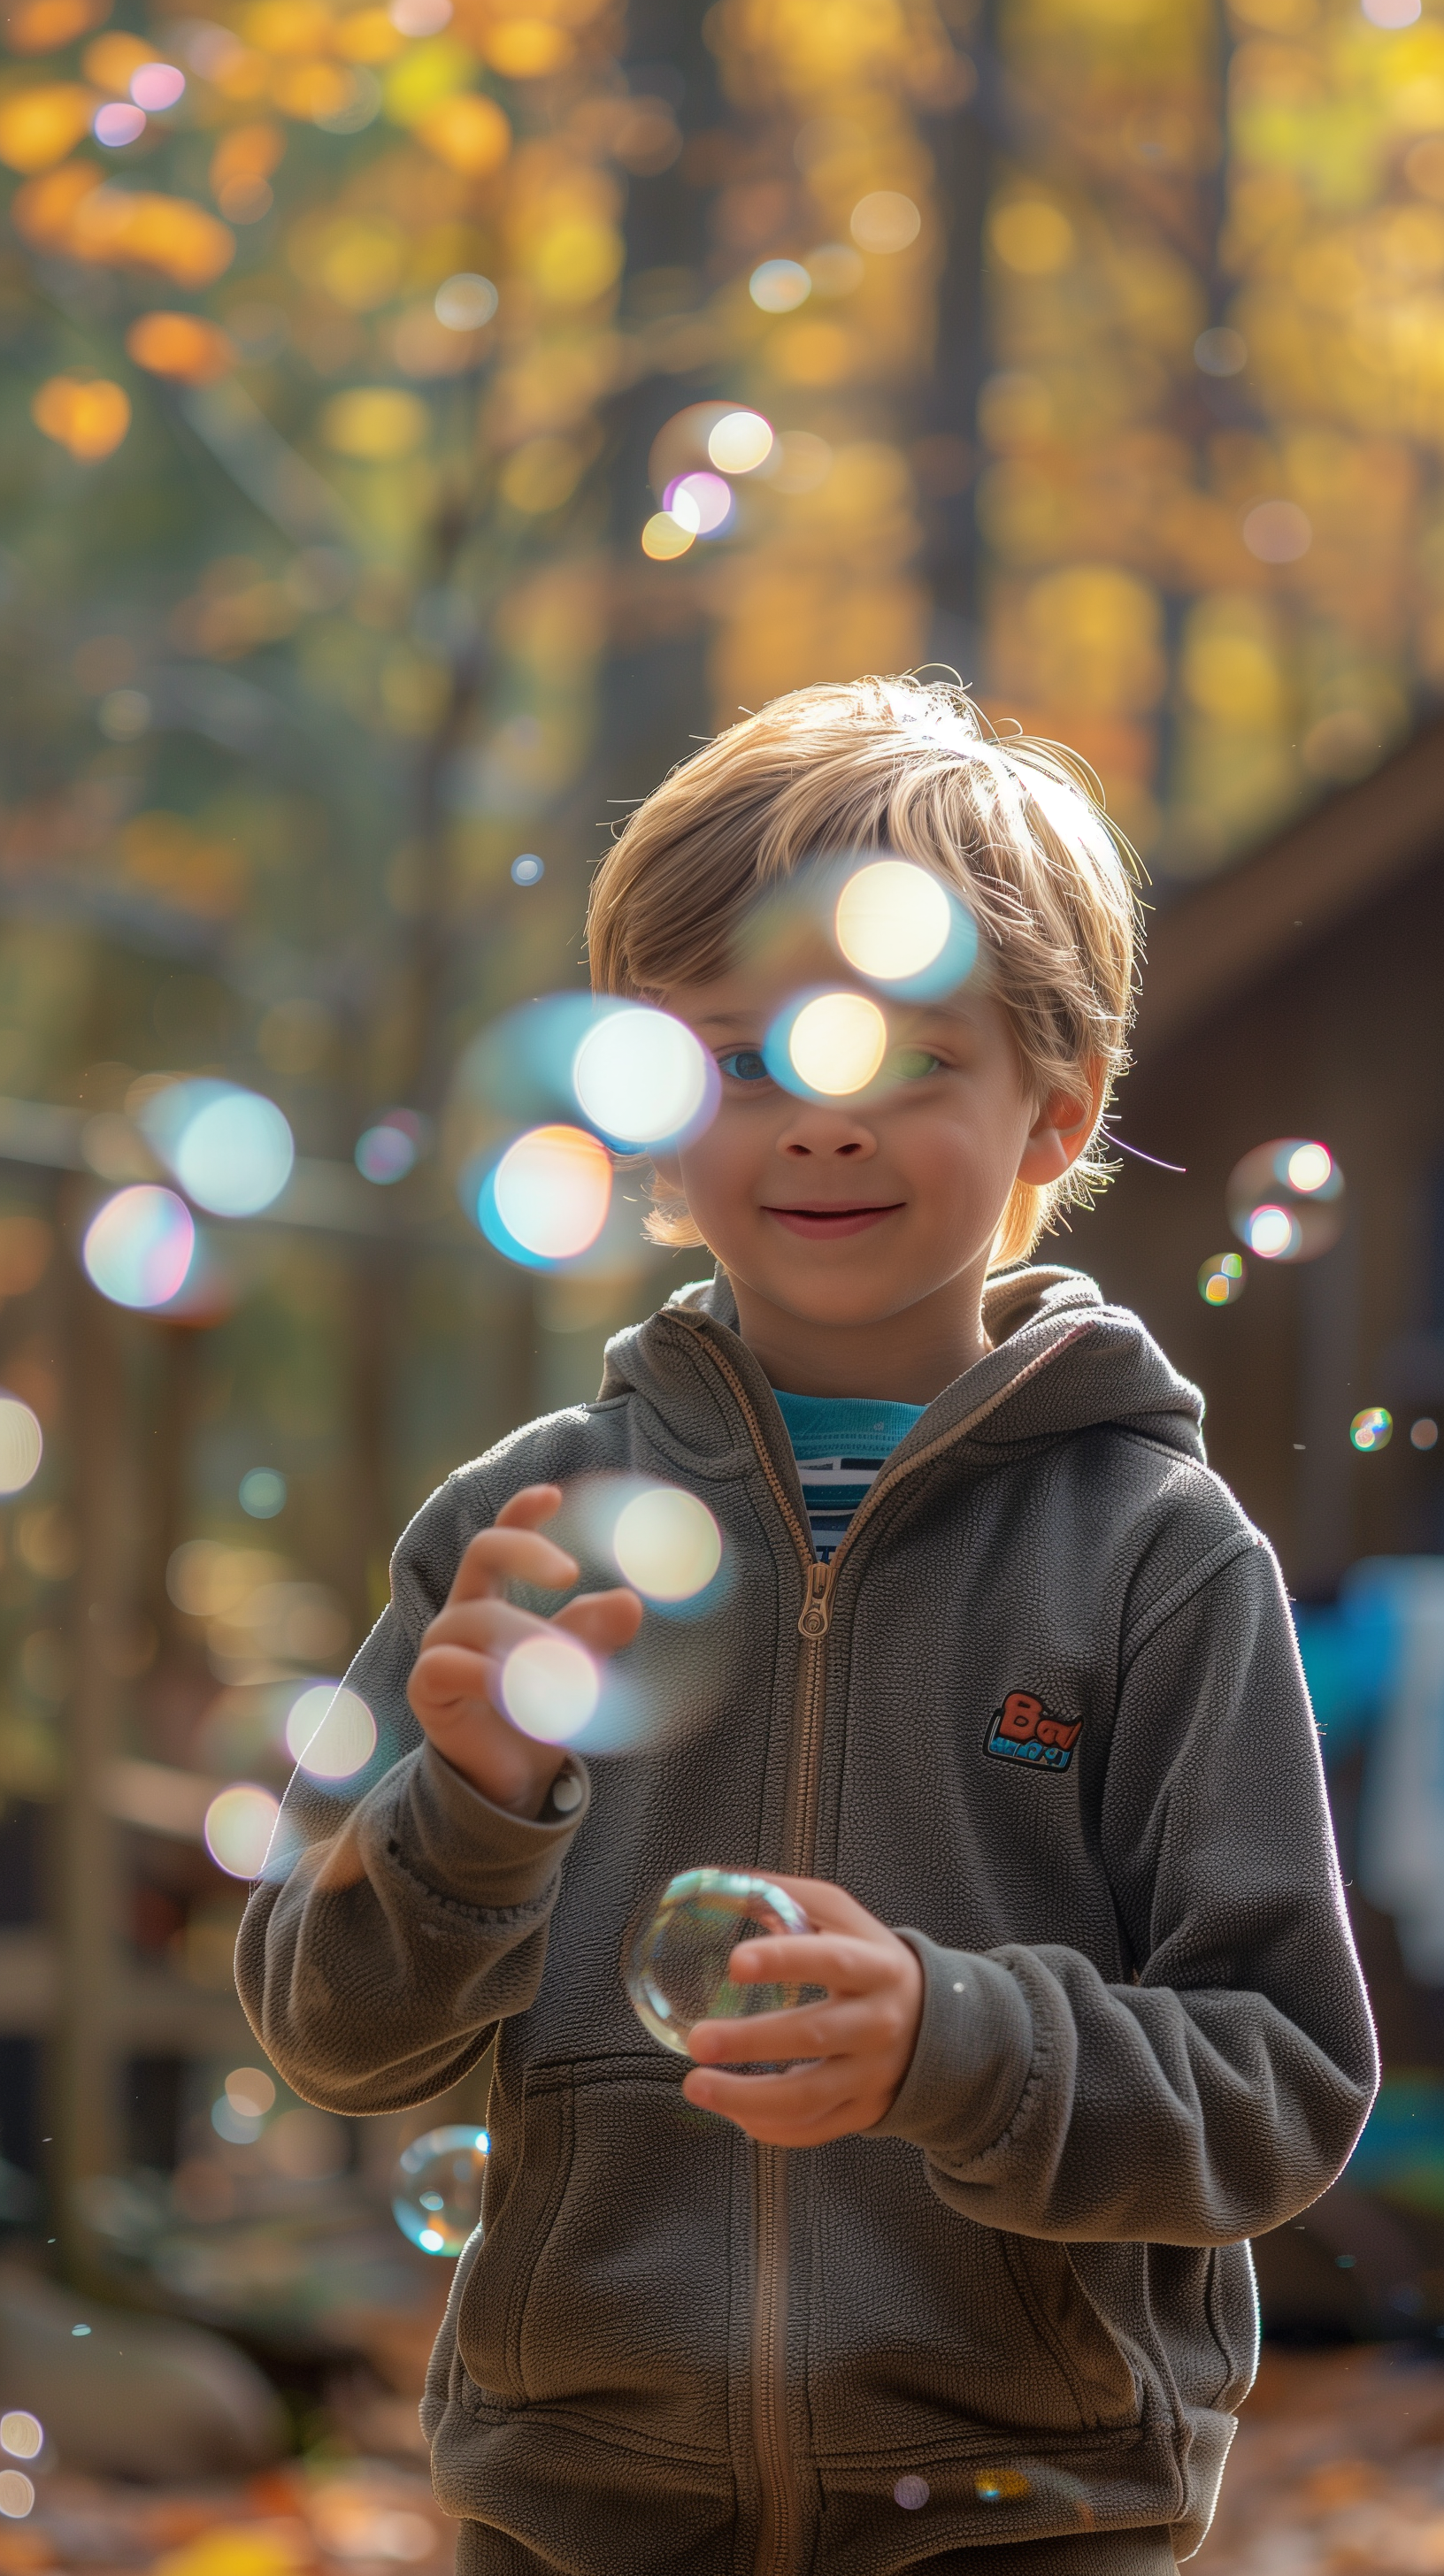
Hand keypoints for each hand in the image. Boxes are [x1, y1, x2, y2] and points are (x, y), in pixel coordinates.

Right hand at [408, 1485, 641, 1818]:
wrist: (510, 1776)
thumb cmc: (540, 1707)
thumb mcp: (577, 1665)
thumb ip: (596, 1634)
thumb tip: (632, 1602)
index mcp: (493, 1595)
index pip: (499, 1540)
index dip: (520, 1512)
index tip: (554, 1494)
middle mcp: (461, 1611)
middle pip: (482, 1553)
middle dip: (526, 1552)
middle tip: (570, 1573)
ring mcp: (439, 1646)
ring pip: (479, 1617)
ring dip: (527, 1637)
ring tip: (567, 1669)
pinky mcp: (426, 1686)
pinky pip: (448, 1663)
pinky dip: (487, 1674)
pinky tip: (521, 1694)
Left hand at [682, 1877, 923, 2146]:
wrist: (934, 2022)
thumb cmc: (868, 1961)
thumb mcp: (844, 1918)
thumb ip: (789, 1896)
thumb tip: (724, 1883)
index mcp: (875, 1967)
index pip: (830, 1961)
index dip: (783, 1960)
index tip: (736, 1962)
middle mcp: (878, 2023)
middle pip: (814, 2035)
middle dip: (750, 2040)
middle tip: (698, 2040)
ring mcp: (872, 2074)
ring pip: (808, 2096)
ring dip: (746, 2097)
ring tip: (696, 2085)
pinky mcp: (863, 2111)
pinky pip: (814, 2129)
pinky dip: (770, 2128)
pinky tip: (734, 2114)